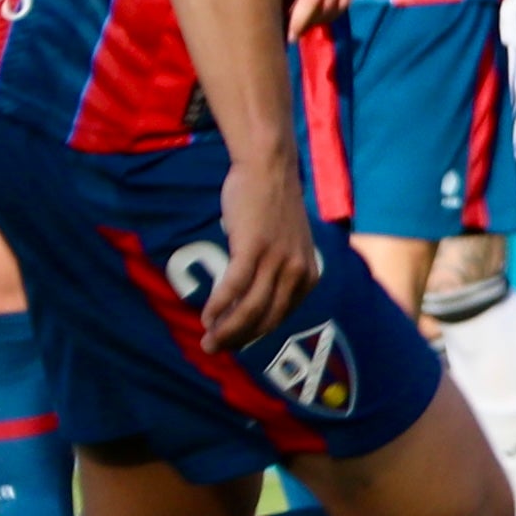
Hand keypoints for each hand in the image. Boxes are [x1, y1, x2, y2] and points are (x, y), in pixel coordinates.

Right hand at [203, 149, 321, 352]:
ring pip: (249, 309)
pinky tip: (206, 316)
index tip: (235, 340)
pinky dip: (218, 306)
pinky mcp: (253, 249)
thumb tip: (253, 295)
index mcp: (308, 273)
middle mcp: (297, 271)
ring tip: (208, 340)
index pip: (281, 316)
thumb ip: (278, 269)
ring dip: (225, 329)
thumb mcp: (287, 243)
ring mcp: (276, 261)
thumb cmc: (272, 204)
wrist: (269, 168)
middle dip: (239, 339)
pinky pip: (233, 288)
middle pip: (265, 319)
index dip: (255, 333)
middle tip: (215, 348)